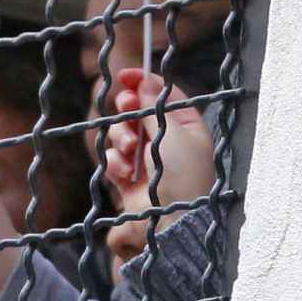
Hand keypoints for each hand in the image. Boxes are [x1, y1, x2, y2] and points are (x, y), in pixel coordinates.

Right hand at [101, 68, 217, 269]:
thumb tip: (146, 80)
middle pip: (138, 112)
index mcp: (187, 129)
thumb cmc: (182, 177)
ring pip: (122, 134)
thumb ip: (154, 107)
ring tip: (128, 152)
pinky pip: (113, 159)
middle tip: (125, 109)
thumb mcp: (173, 134)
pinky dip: (115, 163)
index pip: (164, 97)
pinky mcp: (129, 181)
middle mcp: (167, 144)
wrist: (169, 225)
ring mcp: (147, 163)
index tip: (126, 76)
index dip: (144, 84)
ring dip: (120, 138)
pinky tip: (123, 173)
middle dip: (128, 111)